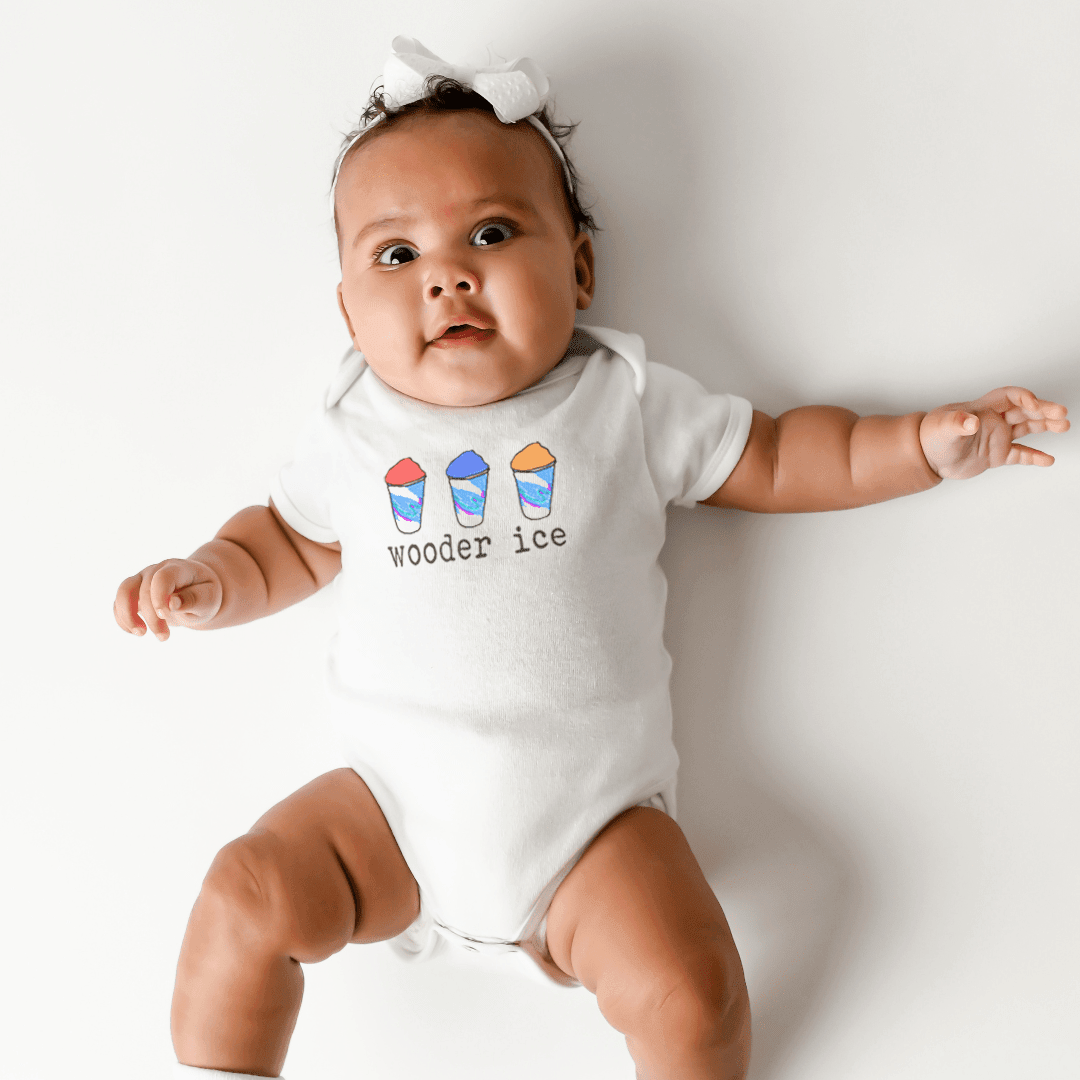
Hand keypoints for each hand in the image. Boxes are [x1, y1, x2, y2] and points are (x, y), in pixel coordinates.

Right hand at [114, 558, 222, 640]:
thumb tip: (172, 603)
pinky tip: (137, 631)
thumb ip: (193, 599)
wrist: (197, 592)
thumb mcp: (208, 598)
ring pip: (124, 591)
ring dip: (128, 616)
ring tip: (141, 634)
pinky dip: (122, 619)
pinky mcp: (133, 591)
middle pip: (144, 590)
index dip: (159, 597)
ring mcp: (142, 578)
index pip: (162, 577)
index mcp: (178, 568)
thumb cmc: (204, 595)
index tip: (165, 616)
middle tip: (164, 637)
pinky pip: (118, 603)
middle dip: (152, 617)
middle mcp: (156, 569)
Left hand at [919, 387, 1068, 479]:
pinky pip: (1020, 454)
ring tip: (1064, 426)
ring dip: (1046, 426)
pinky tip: (1047, 460)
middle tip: (1062, 414)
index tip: (1033, 404)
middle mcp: (994, 420)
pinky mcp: (997, 455)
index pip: (1009, 396)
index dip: (1023, 397)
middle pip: (1024, 411)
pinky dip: (1034, 457)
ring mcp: (997, 438)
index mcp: (983, 408)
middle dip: (1043, 410)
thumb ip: (957, 423)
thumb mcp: (943, 427)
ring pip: (1027, 428)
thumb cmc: (932, 435)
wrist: (927, 456)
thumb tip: (971, 421)